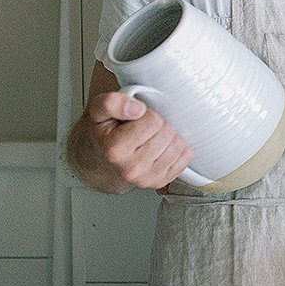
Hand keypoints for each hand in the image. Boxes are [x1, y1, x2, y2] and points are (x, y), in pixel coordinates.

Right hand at [68, 90, 192, 192]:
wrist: (101, 159)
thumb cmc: (105, 132)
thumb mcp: (99, 109)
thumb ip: (112, 103)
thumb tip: (136, 109)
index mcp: (115, 150)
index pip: (153, 121)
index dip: (147, 115)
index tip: (136, 120)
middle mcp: (131, 169)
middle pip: (167, 133)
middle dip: (159, 125)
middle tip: (144, 129)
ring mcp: (146, 179)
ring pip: (178, 145)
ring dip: (169, 137)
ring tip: (152, 137)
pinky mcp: (160, 182)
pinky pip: (185, 158)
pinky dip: (178, 149)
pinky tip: (161, 147)